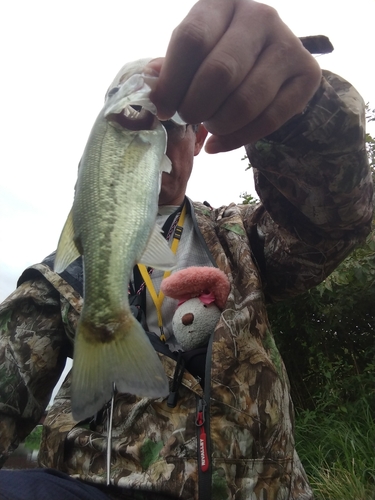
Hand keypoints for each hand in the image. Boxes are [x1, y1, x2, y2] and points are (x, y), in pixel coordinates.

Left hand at [146, 0, 321, 152]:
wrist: (268, 62)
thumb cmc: (219, 56)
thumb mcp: (193, 54)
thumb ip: (172, 67)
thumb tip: (149, 82)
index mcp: (222, 4)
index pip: (192, 40)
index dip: (172, 82)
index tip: (163, 108)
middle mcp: (260, 17)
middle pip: (220, 73)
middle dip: (195, 107)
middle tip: (187, 118)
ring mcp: (288, 44)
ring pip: (245, 101)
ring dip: (218, 125)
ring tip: (209, 126)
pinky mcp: (308, 75)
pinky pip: (269, 120)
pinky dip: (237, 140)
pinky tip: (218, 143)